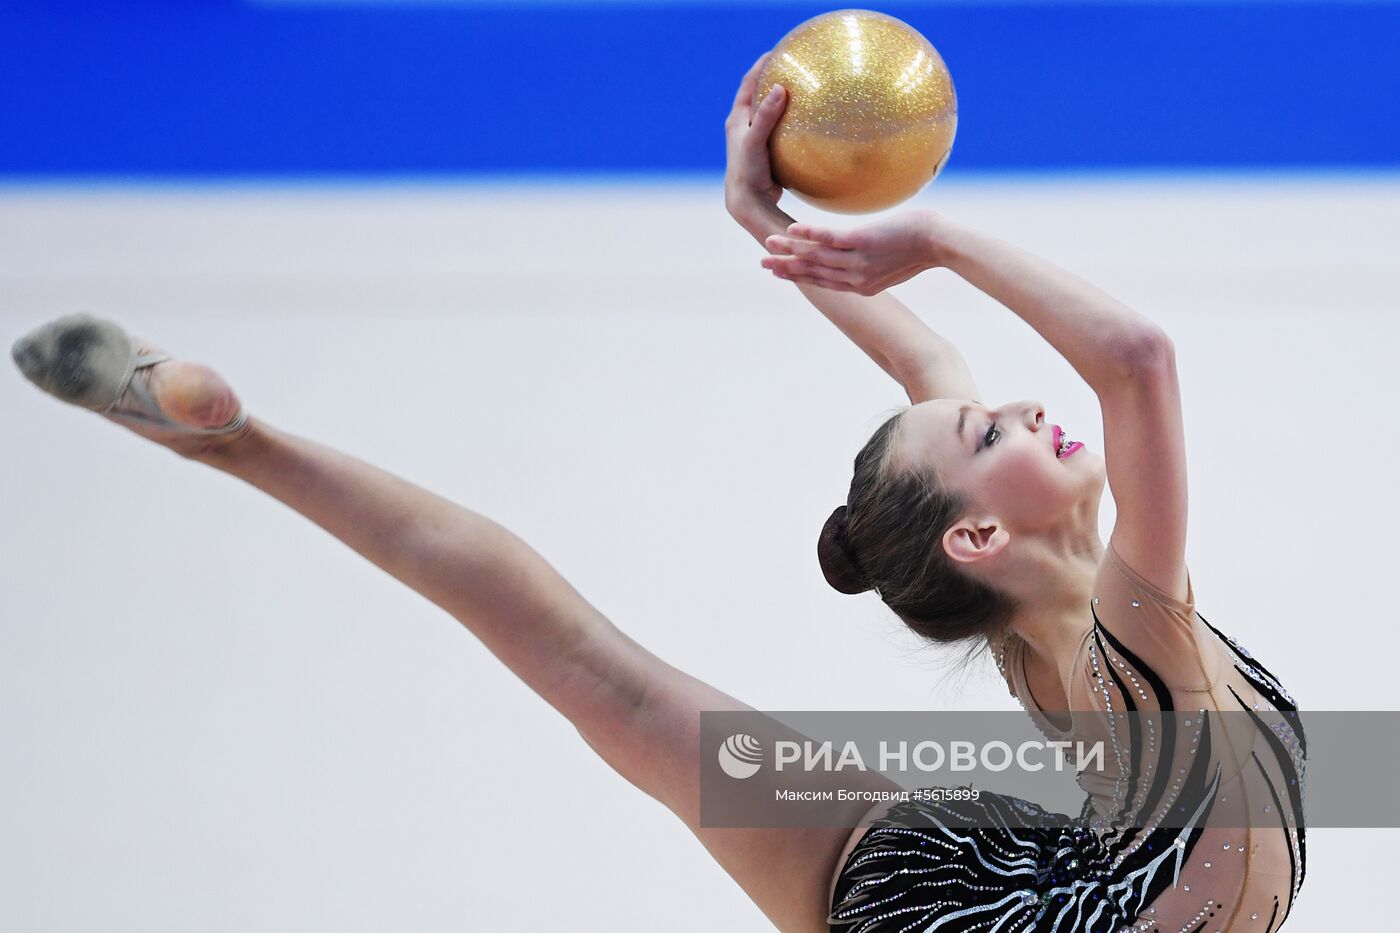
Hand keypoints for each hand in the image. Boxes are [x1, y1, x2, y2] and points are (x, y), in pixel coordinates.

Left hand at [724, 53, 787, 223]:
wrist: (748, 203)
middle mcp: (742, 128)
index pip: (748, 84)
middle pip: (757, 96)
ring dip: (781, 103)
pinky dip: (789, 124)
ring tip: (800, 91)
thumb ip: (766, 115)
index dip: (760, 66)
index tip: (775, 52)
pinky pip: (779, 132)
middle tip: (789, 67)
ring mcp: (754, 141)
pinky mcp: (766, 153)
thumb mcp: (756, 141)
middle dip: (771, 80)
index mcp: (736, 120)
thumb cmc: (748, 172)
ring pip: (769, 115)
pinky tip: (806, 124)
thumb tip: (780, 88)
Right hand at [760, 212, 948, 295]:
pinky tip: (794, 229)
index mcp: (863, 286)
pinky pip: (832, 238)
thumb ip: (872, 261)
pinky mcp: (865, 242)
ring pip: (818, 256)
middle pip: (815, 272)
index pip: (824, 281)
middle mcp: (858, 278)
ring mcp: (860, 261)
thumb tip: (862, 248)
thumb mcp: (893, 261)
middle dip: (787, 267)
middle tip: (763, 263)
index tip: (779, 271)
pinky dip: (811, 234)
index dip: (799, 276)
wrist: (941, 243)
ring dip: (791, 249)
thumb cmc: (922, 246)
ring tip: (769, 242)